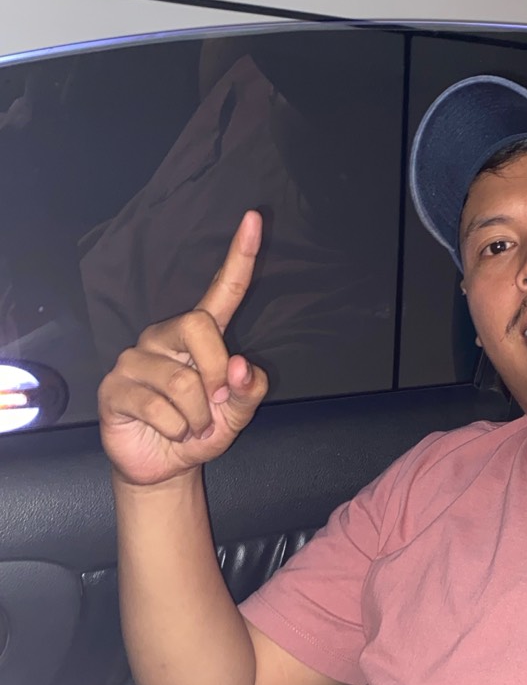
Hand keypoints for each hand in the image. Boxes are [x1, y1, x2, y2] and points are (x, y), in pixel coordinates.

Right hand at [98, 211, 268, 484]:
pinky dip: (177, 429)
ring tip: (190, 426)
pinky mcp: (114, 387)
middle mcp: (165, 337)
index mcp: (200, 336)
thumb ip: (249, 390)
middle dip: (217, 373)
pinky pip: (157, 406)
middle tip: (216, 404)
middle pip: (198, 327)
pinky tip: (170, 431)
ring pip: (181, 381)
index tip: (254, 219)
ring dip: (198, 416)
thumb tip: (239, 365)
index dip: (239, 257)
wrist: (164, 465)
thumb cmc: (201, 430)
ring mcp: (135, 359)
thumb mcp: (237, 415)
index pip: (222, 291)